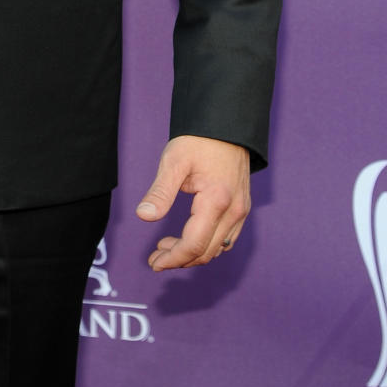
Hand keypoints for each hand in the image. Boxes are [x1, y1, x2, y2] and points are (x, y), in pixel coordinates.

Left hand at [135, 135, 249, 270]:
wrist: (226, 124)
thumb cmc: (198, 140)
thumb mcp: (174, 162)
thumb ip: (160, 192)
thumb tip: (143, 216)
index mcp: (216, 201)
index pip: (194, 244)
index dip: (173, 258)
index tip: (153, 262)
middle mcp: (234, 211)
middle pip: (206, 252)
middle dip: (179, 260)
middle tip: (155, 257)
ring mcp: (241, 210)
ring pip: (217, 248)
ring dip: (192, 254)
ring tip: (166, 247)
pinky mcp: (242, 207)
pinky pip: (226, 238)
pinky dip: (207, 245)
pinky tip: (189, 237)